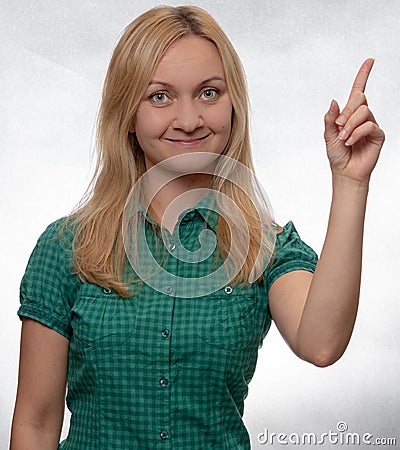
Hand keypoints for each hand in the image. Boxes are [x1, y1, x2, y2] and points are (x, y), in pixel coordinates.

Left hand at [324, 58, 384, 184]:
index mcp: (350, 114)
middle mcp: (363, 117)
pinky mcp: (378, 135)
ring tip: (343, 138)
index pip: (358, 90)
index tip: (370, 60)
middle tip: (338, 127)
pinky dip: (357, 133)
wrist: (344, 172)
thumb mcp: (328, 136)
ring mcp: (371, 125)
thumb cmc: (337, 155)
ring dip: (350, 125)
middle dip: (346, 112)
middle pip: (359, 99)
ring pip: (364, 111)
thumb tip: (334, 101)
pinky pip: (369, 125)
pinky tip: (350, 142)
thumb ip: (330, 119)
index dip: (363, 75)